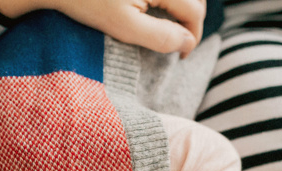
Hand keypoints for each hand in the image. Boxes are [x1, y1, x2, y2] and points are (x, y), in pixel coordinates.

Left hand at [0, 0, 204, 57]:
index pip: (195, 11)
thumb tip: (187, 42)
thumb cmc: (86, 3)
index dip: (192, 36)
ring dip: (181, 7)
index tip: (182, 55)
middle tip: (177, 42)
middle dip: (190, 20)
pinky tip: (155, 10)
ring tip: (168, 27)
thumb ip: (160, 36)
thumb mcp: (124, 27)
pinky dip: (167, 0)